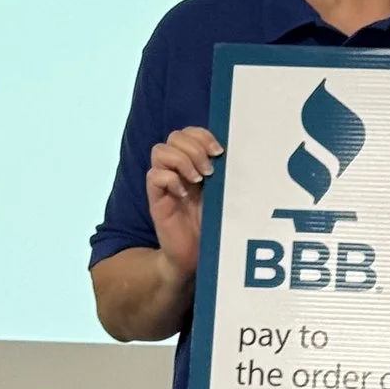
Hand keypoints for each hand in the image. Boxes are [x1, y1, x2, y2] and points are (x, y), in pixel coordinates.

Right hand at [146, 126, 222, 275]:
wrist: (197, 256)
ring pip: (160, 150)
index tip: (219, 152)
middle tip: (210, 171)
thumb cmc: (214, 225)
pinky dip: (170, 179)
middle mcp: (177, 169)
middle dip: (195, 148)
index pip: (189, 132)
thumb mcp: (224, 194)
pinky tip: (184, 194)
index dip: (202, 135)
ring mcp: (165, 183)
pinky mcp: (156, 199)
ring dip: (182, 160)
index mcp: (194, 163)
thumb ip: (224, 173)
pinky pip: (154, 175)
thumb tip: (235, 151)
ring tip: (198, 180)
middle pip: (174, 136)